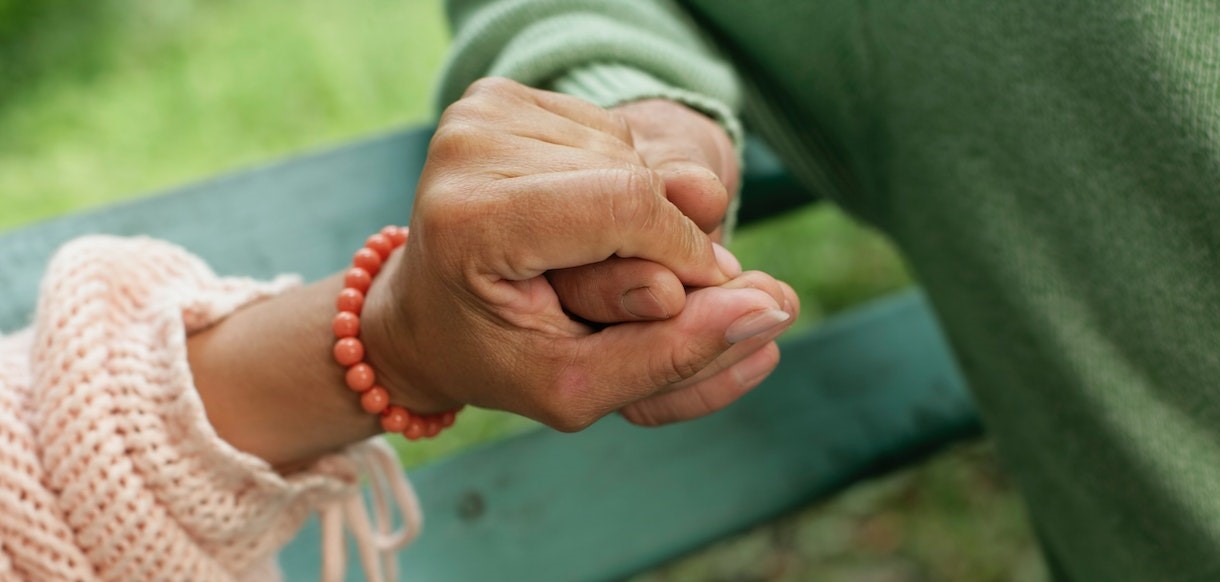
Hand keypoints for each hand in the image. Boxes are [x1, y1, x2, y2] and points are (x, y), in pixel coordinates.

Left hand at [362, 78, 793, 430]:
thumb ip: (674, 354)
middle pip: (635, 180)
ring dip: (640, 216)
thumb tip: (770, 309)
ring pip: (633, 156)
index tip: (684, 301)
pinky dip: (618, 188)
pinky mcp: (499, 95)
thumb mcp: (578, 388)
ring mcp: (482, 110)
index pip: (628, 206)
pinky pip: (612, 137)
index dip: (683, 256)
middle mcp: (471, 144)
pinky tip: (578, 226)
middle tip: (621, 294)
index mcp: (471, 220)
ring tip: (590, 262)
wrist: (423, 314)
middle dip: (658, 244)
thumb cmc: (498, 358)